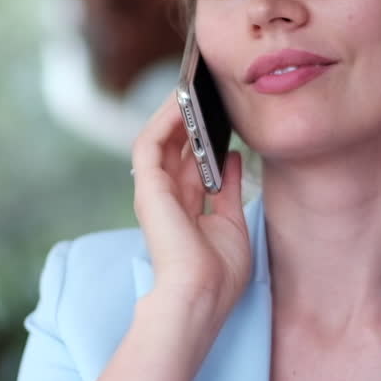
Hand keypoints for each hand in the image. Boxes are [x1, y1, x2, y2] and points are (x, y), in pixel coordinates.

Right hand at [131, 95, 249, 323]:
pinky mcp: (147, 187)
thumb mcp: (233, 222)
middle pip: (173, 146)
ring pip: (158, 139)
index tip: (218, 112)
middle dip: (187, 116)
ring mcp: (154, 192)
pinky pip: (150, 143)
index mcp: (185, 209)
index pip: (189, 162)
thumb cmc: (218, 273)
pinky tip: (182, 100)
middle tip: (204, 88)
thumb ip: (229, 188)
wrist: (200, 295)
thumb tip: (233, 156)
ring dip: (171, 111)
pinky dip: (163, 120)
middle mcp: (166, 198)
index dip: (200, 136)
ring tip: (191, 84)